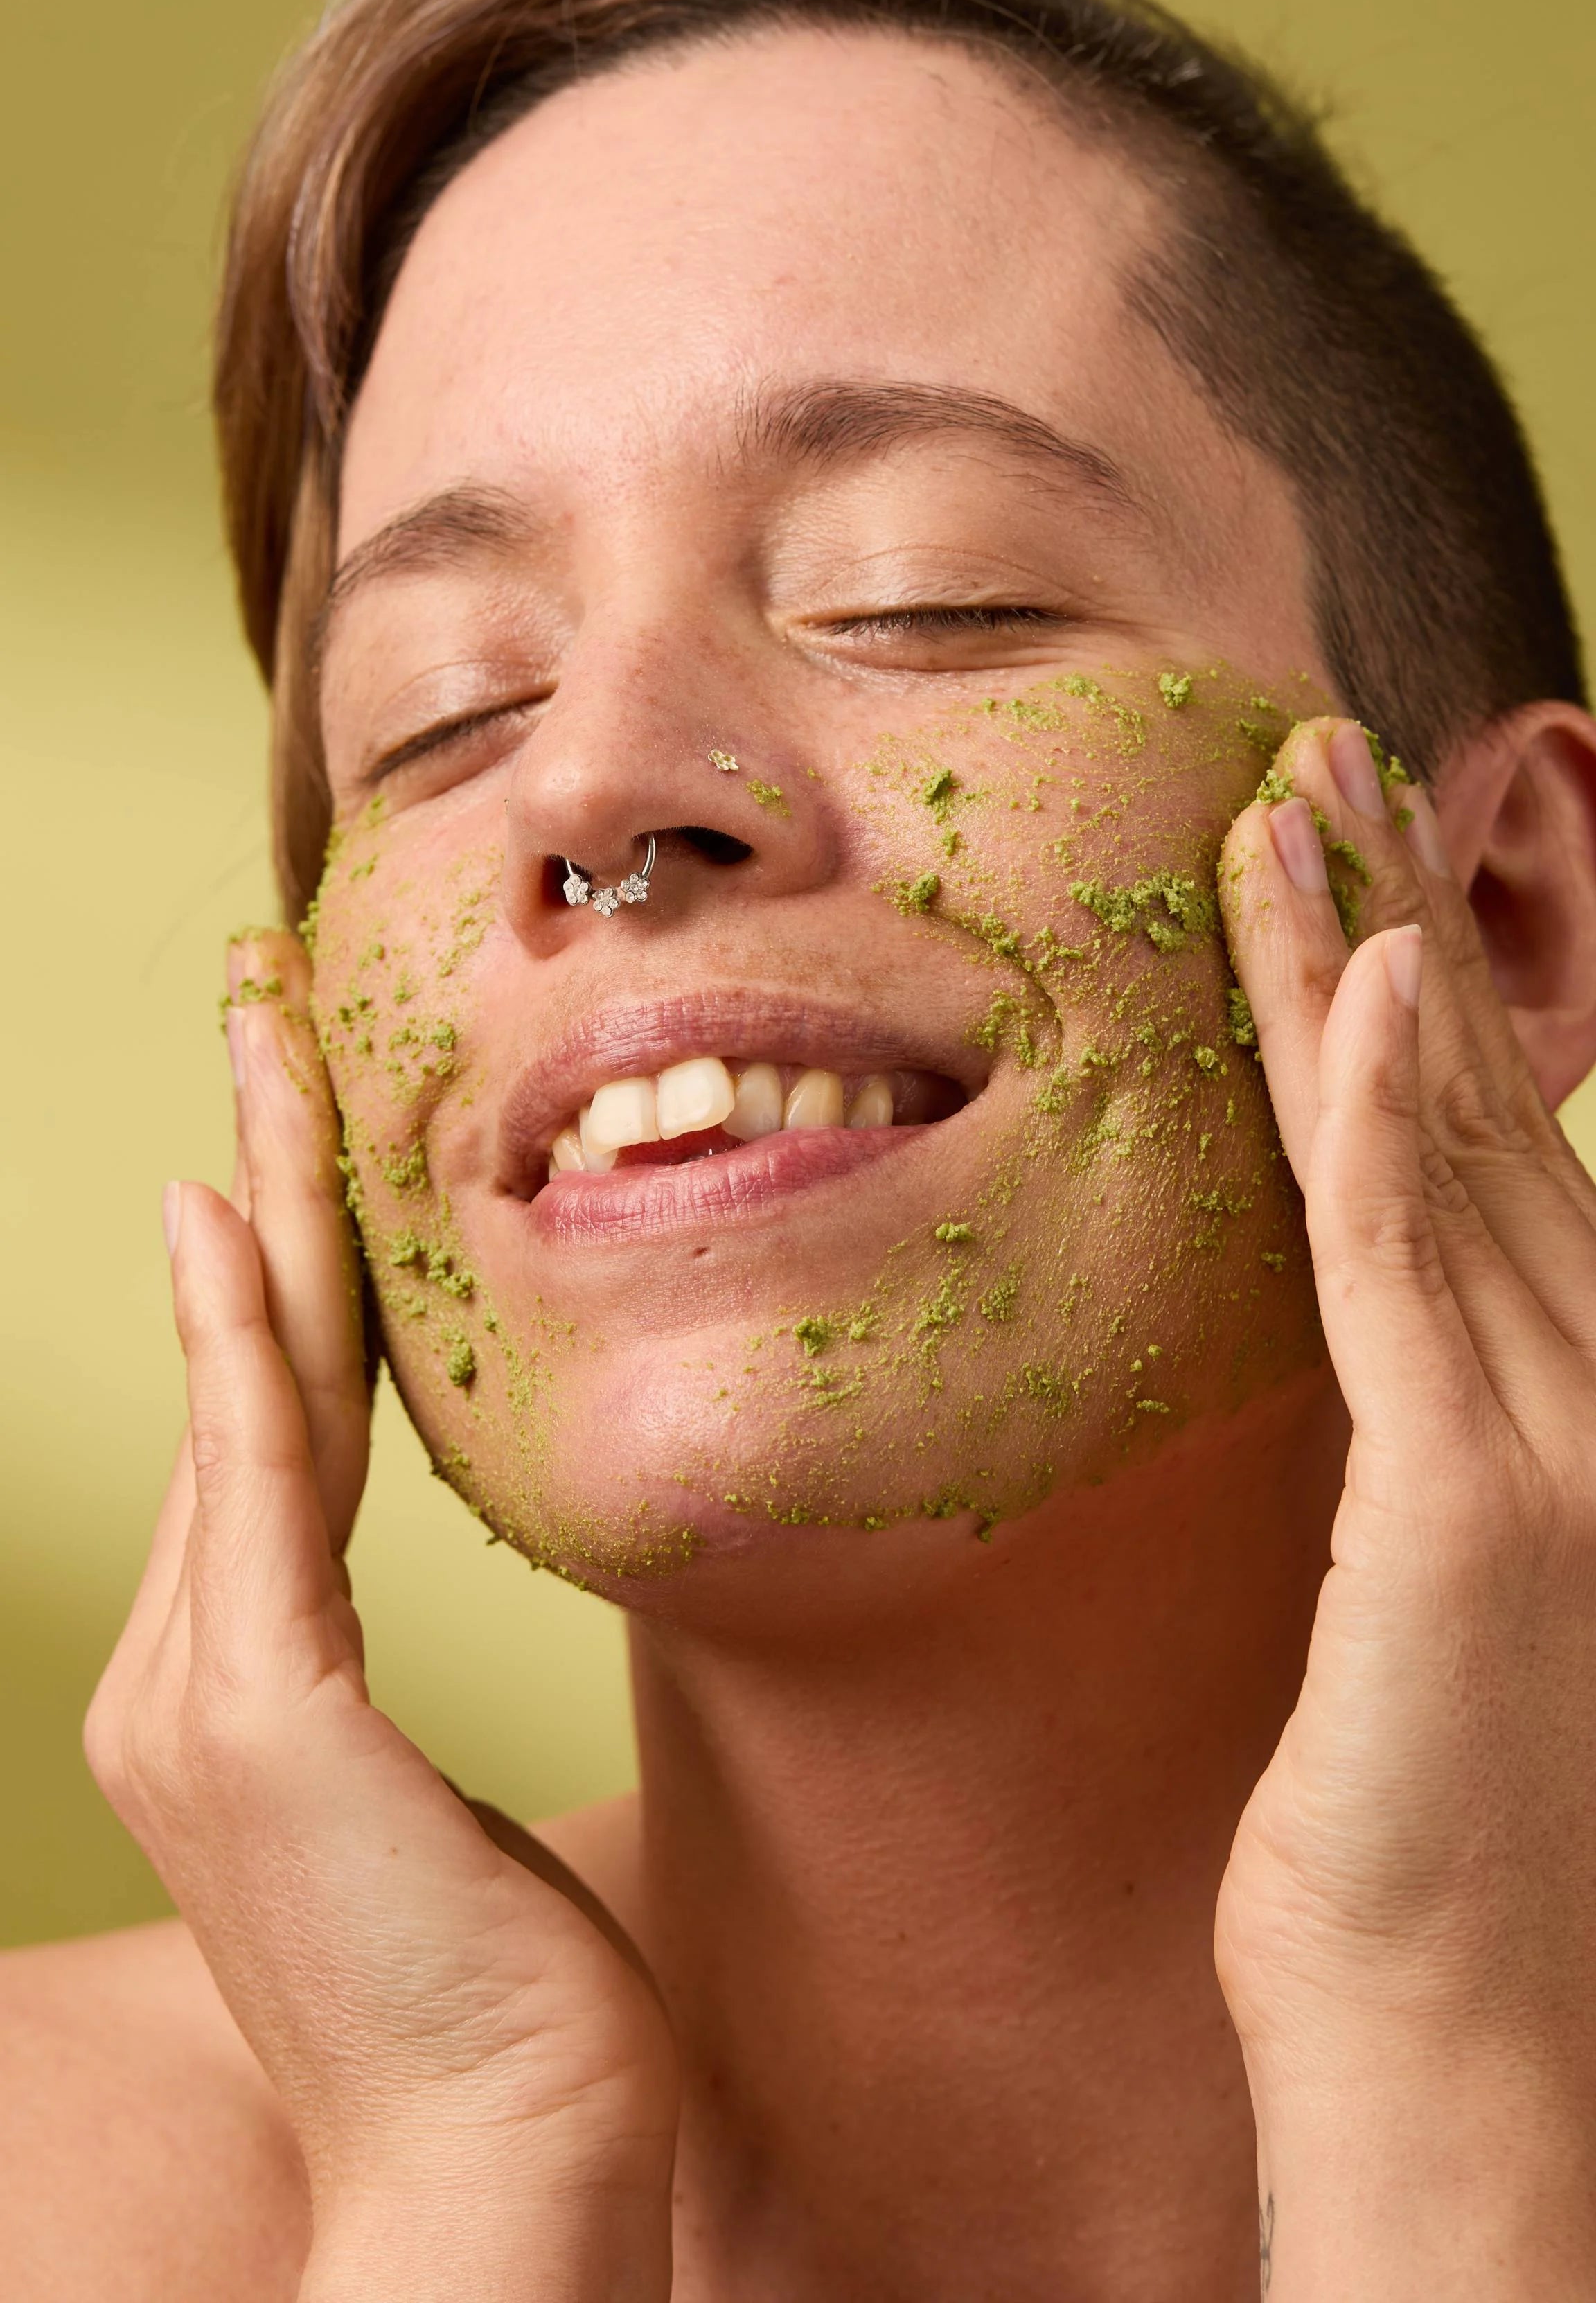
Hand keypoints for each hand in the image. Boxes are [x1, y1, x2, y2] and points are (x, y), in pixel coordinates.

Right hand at [85, 933, 676, 2301]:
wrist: (497, 2184)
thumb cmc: (511, 2012)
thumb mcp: (443, 1814)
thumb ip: (397, 1695)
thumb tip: (404, 1610)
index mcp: (235, 1697)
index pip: (269, 1427)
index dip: (278, 1265)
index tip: (292, 1130)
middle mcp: (183, 1678)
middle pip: (246, 1372)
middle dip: (262, 1180)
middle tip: (269, 1016)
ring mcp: (200, 1694)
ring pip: (255, 1388)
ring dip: (271, 1204)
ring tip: (277, 1053)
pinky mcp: (260, 1713)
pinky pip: (265, 1473)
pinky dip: (250, 1335)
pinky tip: (248, 1215)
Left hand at [1215, 722, 1595, 2298]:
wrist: (1477, 2068)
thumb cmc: (1419, 1859)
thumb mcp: (1408, 1610)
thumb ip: (1409, 1450)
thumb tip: (1361, 1347)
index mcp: (1557, 1413)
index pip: (1475, 1153)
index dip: (1407, 992)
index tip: (1331, 858)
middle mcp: (1589, 1398)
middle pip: (1469, 1108)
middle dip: (1384, 918)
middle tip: (1316, 756)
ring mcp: (1558, 1446)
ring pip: (1438, 1145)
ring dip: (1360, 954)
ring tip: (1294, 791)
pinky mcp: (1482, 1509)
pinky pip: (1410, 1267)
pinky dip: (1382, 1107)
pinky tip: (1346, 970)